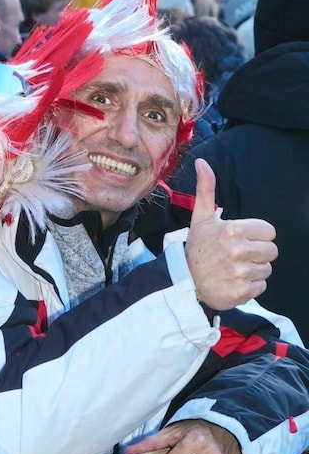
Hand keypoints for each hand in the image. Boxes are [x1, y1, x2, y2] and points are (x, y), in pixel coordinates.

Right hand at [184, 159, 276, 310]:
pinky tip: (233, 281)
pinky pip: (261, 287)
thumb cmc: (196, 247)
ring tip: (233, 269)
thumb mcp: (201, 217)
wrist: (182, 281)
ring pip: (266, 269)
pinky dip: (249, 287)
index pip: (269, 231)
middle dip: (257, 253)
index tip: (240, 240)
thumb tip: (201, 162)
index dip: (256, 236)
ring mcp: (240, 272)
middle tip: (237, 255)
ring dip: (253, 270)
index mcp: (232, 229)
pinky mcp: (241, 292)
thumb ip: (206, 189)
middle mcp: (237, 250)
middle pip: (272, 251)